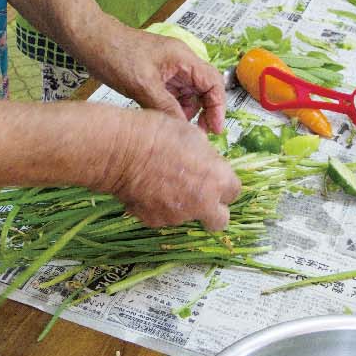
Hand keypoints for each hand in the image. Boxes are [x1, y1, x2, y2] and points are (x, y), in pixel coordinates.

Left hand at [85, 23, 226, 132]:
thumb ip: (166, 107)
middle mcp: (180, 63)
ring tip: (176, 131)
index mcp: (183, 58)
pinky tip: (164, 122)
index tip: (215, 129)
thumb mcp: (142, 85)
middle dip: (205, 113)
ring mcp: (169, 70)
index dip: (219, 107)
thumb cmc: (115, 54)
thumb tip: (183, 131)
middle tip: (197, 136)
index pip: (214, 82)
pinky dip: (172, 109)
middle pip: (204, 90)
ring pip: (188, 96)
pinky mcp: (156, 77)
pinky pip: (173, 96)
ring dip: (186, 113)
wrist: (91, 41)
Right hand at [98, 108, 241, 228]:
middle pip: (220, 220)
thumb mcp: (193, 135)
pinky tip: (147, 189)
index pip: (234, 192)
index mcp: (217, 179)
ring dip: (182, 205)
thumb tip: (206, 161)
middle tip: (201, 196)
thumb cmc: (157, 135)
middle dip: (214, 211)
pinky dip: (158, 207)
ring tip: (163, 183)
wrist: (122, 151)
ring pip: (188, 217)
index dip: (224, 186)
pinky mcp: (154, 221)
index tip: (215, 179)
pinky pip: (162, 217)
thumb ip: (207, 156)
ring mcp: (177, 216)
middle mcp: (202, 203)